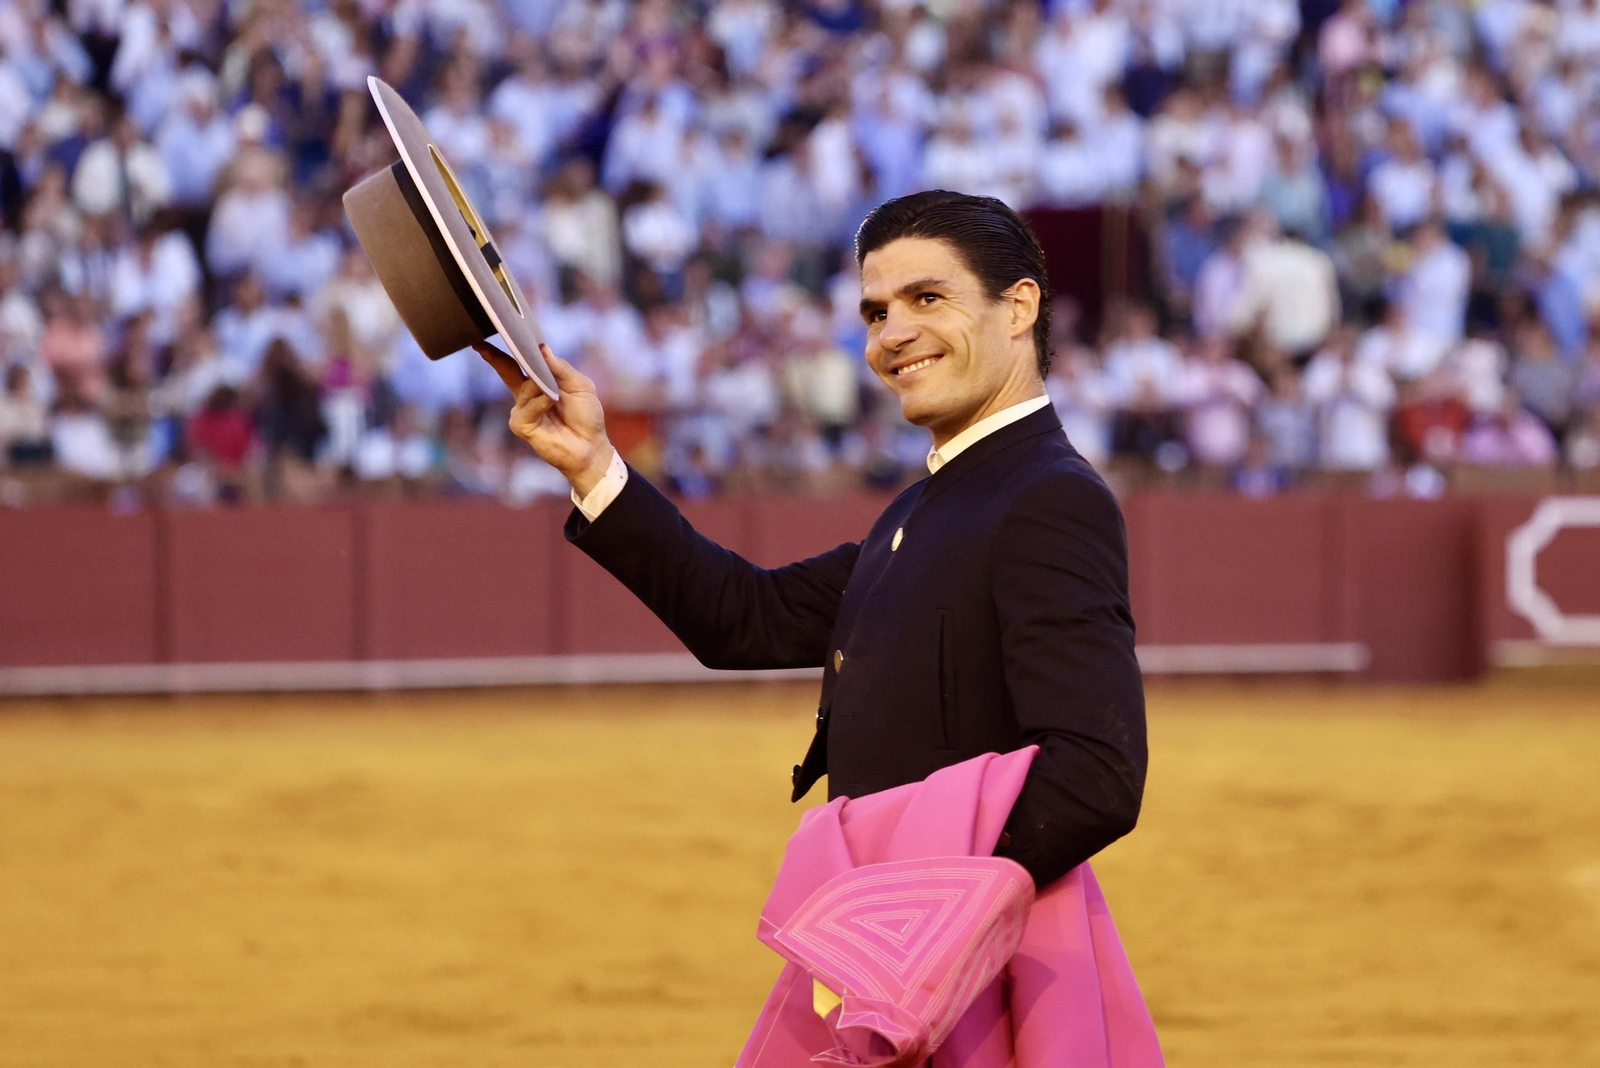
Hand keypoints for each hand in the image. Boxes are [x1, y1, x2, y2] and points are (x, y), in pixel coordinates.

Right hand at [476, 340, 614, 498]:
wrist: (591, 446)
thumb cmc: (586, 417)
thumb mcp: (580, 386)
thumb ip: (561, 368)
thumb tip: (543, 349)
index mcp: (539, 383)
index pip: (519, 363)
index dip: (506, 349)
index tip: (492, 334)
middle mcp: (526, 396)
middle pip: (506, 370)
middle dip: (495, 357)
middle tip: (482, 344)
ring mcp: (522, 411)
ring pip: (525, 388)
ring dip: (542, 387)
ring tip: (556, 395)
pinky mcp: (522, 426)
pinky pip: (527, 408)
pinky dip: (540, 403)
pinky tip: (550, 403)